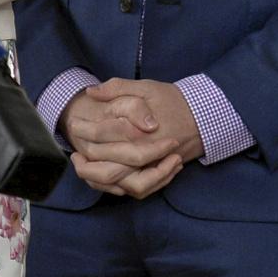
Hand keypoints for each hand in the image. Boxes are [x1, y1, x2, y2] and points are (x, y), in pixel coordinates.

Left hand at [63, 80, 202, 196]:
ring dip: (97, 178)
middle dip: (85, 161)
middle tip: (75, 148)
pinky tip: (102, 175)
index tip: (74, 123)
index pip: (101, 134)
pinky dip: (116, 187)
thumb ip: (117, 88)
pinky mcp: (158, 174)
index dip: (83, 129)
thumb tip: (92, 92)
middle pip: (107, 167)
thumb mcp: (145, 87)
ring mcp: (153, 167)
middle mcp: (146, 152)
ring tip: (82, 165)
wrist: (203, 118)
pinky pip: (137, 189)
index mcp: (139, 130)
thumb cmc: (172, 100)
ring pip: (121, 184)